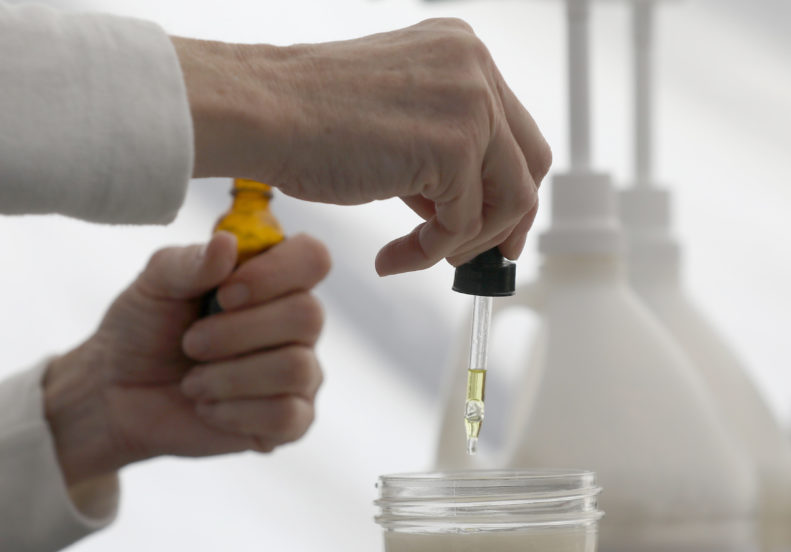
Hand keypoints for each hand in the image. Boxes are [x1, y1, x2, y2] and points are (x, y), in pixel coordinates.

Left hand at [43, 232, 330, 487]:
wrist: (118, 394)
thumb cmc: (143, 330)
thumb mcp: (154, 284)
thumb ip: (191, 262)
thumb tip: (228, 243)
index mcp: (272, 278)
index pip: (313, 258)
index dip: (275, 273)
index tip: (224, 293)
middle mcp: (296, 323)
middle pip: (308, 316)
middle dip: (237, 332)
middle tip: (191, 343)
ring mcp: (300, 373)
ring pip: (296, 368)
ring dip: (230, 377)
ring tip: (192, 382)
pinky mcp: (290, 421)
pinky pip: (287, 416)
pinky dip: (235, 412)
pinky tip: (208, 409)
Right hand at [172, 19, 551, 274]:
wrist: (260, 113)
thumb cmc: (304, 120)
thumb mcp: (394, 128)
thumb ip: (438, 156)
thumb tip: (467, 211)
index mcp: (461, 52)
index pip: (514, 132)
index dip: (509, 189)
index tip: (494, 230)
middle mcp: (476, 66)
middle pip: (530, 163)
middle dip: (508, 222)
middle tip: (474, 260)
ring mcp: (471, 102)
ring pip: (510, 199)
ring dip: (465, 243)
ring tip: (416, 256)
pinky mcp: (454, 145)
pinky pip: (464, 223)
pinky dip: (430, 252)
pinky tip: (393, 258)